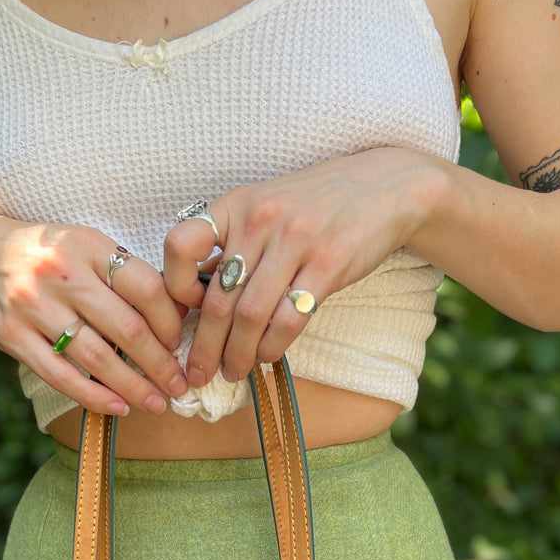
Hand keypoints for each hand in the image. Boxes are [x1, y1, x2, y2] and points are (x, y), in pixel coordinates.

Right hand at [0, 215, 190, 414]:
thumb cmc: (44, 254)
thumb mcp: (82, 245)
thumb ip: (121, 273)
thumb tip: (177, 315)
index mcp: (86, 245)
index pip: (145, 286)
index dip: (171, 320)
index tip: (181, 342)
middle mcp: (60, 273)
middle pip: (126, 328)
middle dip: (161, 363)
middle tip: (180, 384)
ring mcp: (33, 306)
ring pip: (97, 358)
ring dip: (134, 387)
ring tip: (157, 402)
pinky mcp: (12, 336)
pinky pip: (61, 375)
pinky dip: (94, 396)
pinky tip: (118, 407)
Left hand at [162, 149, 440, 386]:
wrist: (383, 187)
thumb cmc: (316, 204)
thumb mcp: (266, 206)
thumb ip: (233, 243)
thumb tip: (196, 299)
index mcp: (236, 203)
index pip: (180, 243)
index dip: (175, 284)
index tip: (185, 309)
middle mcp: (261, 219)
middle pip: (218, 298)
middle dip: (203, 345)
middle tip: (197, 372)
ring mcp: (295, 241)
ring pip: (250, 315)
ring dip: (237, 354)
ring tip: (232, 371)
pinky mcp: (329, 264)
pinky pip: (288, 319)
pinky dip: (272, 347)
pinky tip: (266, 356)